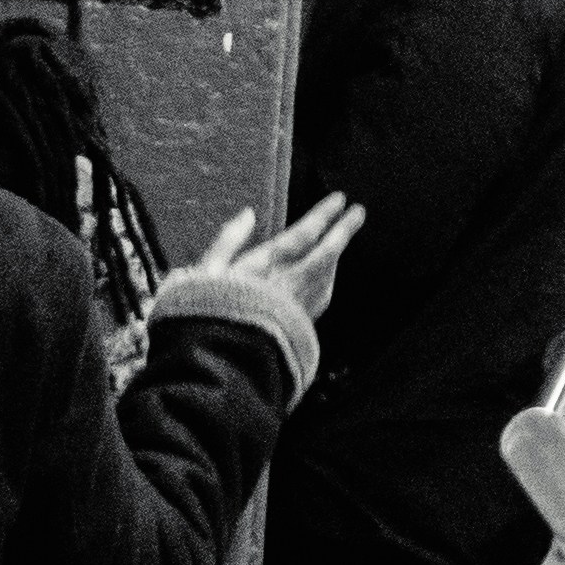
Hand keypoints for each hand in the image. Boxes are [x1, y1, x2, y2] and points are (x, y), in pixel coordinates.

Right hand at [205, 190, 363, 323]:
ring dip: (336, 255)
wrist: (221, 365)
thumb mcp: (205, 273)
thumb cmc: (208, 316)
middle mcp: (290, 285)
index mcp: (267, 266)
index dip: (324, 215)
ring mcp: (299, 308)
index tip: (340, 199)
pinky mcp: (299, 329)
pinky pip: (321, 297)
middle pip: (327, 253)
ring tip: (340, 241)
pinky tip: (326, 281)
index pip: (305, 234)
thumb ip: (227, 241)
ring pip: (327, 276)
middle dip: (343, 230)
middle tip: (359, 212)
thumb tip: (247, 215)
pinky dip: (327, 281)